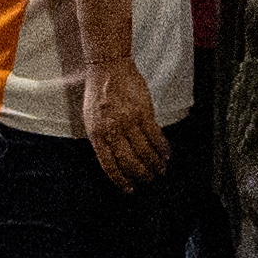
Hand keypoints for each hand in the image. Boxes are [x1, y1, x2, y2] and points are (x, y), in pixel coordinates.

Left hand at [79, 54, 169, 191]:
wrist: (109, 68)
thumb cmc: (98, 93)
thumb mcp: (91, 119)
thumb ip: (101, 138)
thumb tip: (113, 158)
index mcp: (97, 134)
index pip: (109, 165)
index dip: (121, 180)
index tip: (129, 188)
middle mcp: (112, 130)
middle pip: (129, 162)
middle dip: (141, 175)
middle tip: (148, 180)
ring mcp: (129, 122)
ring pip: (145, 151)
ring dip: (155, 164)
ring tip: (160, 170)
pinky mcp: (143, 113)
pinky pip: (155, 136)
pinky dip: (162, 148)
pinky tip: (166, 154)